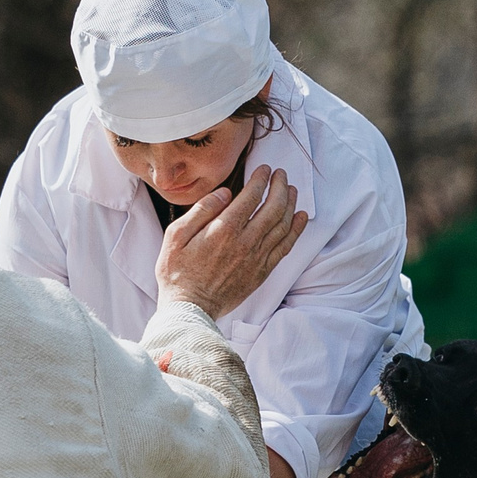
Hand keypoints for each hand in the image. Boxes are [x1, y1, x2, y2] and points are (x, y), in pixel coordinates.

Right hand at [156, 166, 309, 320]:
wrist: (190, 309)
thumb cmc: (177, 272)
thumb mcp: (176, 235)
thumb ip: (201, 210)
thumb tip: (225, 193)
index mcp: (223, 229)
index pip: (251, 196)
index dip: (260, 179)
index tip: (264, 169)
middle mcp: (245, 242)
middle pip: (273, 207)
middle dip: (280, 186)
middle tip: (281, 175)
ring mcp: (256, 258)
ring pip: (283, 225)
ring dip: (291, 204)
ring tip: (292, 190)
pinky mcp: (262, 272)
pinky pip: (285, 247)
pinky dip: (296, 230)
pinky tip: (300, 218)